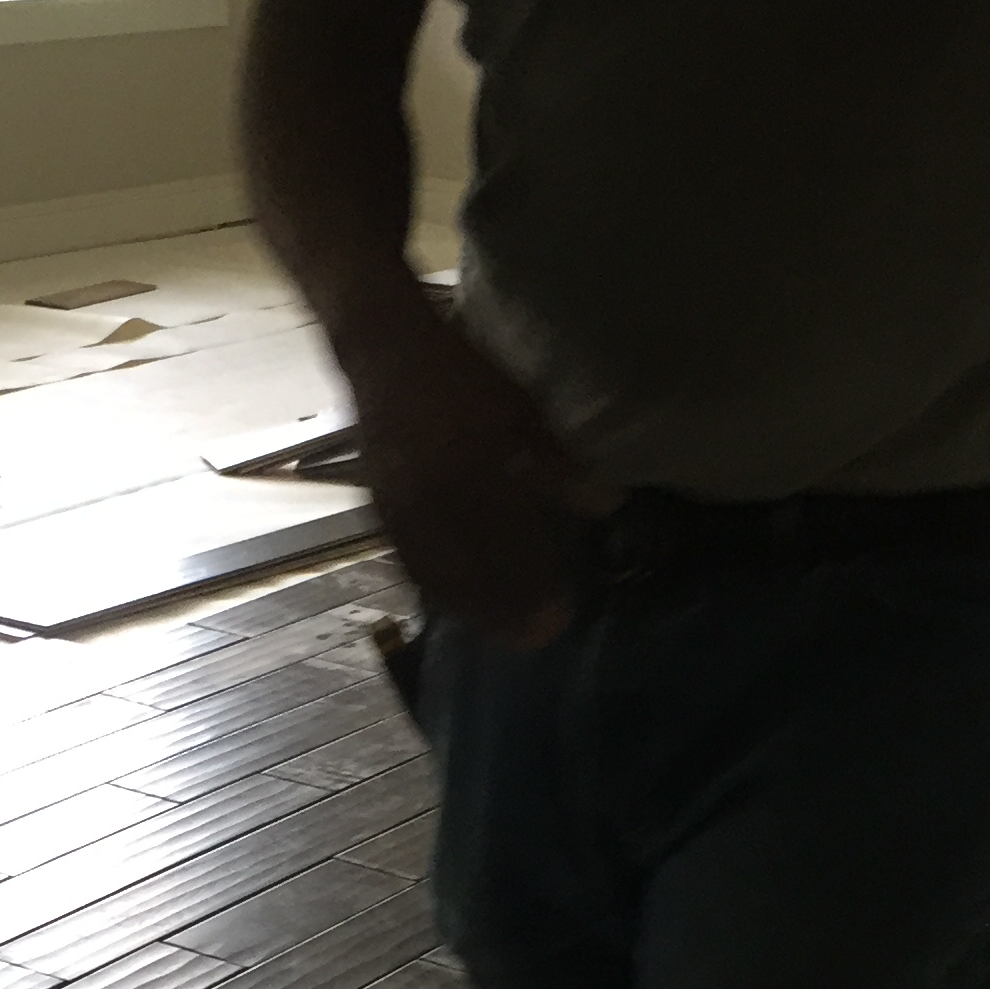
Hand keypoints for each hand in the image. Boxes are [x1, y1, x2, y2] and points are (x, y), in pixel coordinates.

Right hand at [344, 299, 603, 645]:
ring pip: (438, 573)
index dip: (531, 584)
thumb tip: (607, 506)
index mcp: (470, 471)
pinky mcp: (382, 509)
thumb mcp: (519, 410)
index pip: (507, 545)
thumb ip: (558, 463)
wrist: (382, 349)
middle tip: (537, 639)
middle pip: (470, 571)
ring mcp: (401, 507)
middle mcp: (432, 497)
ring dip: (470, 608)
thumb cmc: (459, 375)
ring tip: (501, 632)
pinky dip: (434, 587)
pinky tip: (454, 604)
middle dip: (503, 609)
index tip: (561, 613)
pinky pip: (409, 559)